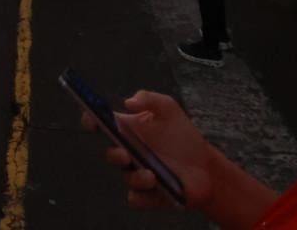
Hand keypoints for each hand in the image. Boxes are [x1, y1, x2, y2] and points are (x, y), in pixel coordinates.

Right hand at [82, 90, 215, 211]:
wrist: (206, 165)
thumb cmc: (183, 135)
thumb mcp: (170, 109)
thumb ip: (150, 98)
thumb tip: (127, 102)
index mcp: (128, 130)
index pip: (102, 125)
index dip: (91, 120)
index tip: (91, 119)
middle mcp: (129, 152)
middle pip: (111, 153)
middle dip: (114, 154)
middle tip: (125, 154)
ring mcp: (136, 174)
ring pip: (126, 177)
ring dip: (136, 177)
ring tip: (151, 175)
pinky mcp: (147, 195)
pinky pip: (136, 199)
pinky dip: (142, 196)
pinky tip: (155, 188)